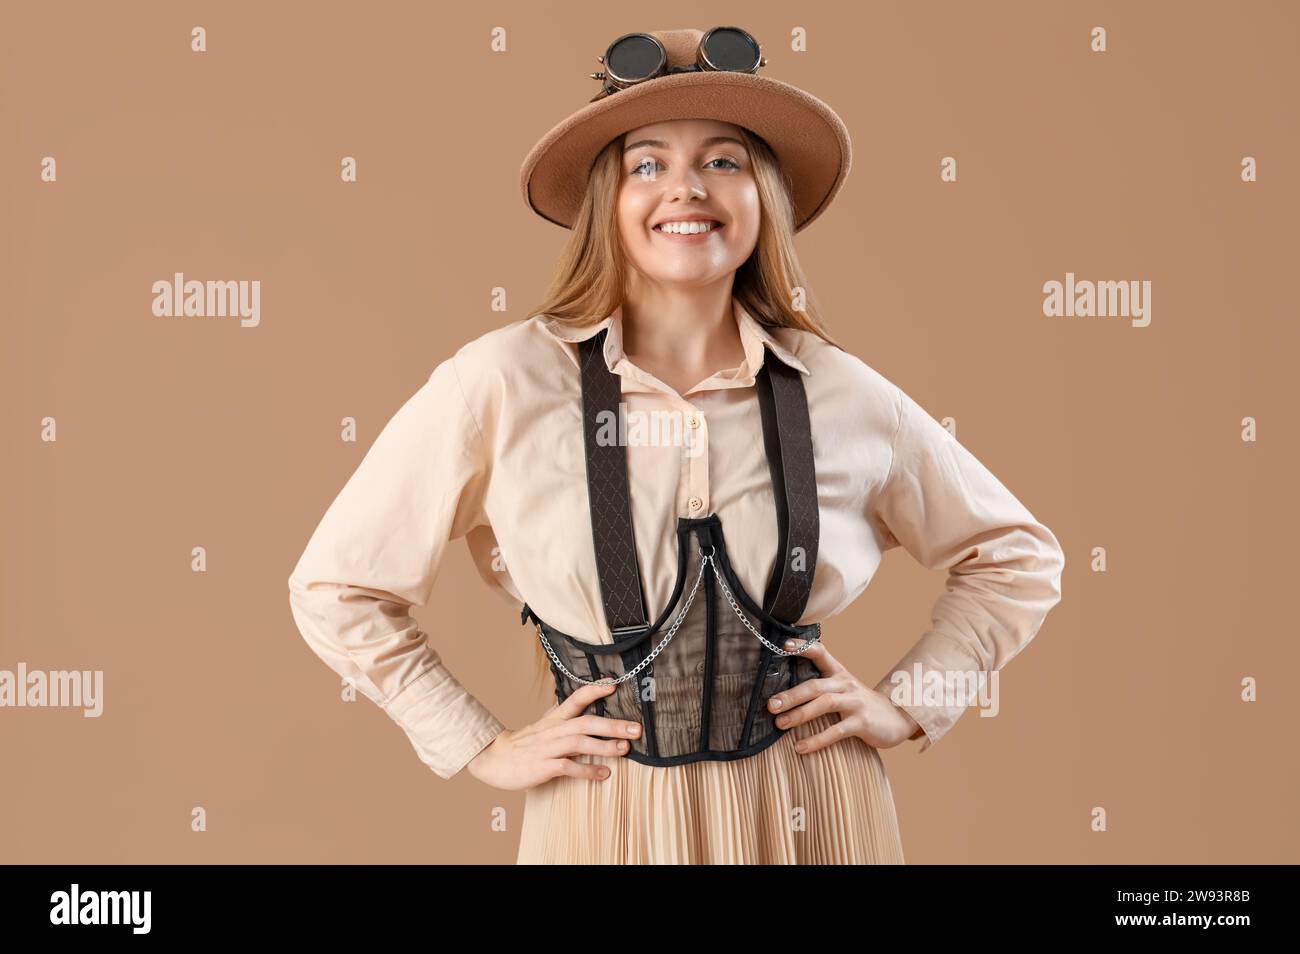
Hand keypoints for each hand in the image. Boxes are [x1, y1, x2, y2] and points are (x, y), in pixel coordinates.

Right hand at [466, 682, 641, 790]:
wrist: (493, 760)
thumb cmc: (523, 744)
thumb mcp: (542, 725)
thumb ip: (562, 717)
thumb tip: (581, 705)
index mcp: (554, 719)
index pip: (576, 698)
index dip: (594, 690)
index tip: (615, 685)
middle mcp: (553, 730)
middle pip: (585, 722)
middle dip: (612, 724)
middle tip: (636, 728)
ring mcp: (548, 748)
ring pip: (579, 743)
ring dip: (604, 746)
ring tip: (625, 749)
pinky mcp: (543, 767)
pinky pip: (568, 767)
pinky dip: (588, 770)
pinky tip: (604, 774)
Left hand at [766, 637, 923, 753]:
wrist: (896, 718)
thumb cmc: (859, 704)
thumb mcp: (842, 689)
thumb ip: (819, 687)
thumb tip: (782, 694)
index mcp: (839, 673)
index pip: (820, 653)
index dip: (803, 647)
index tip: (783, 645)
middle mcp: (846, 684)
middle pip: (815, 685)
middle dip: (791, 695)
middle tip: (771, 705)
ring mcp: (855, 703)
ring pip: (825, 704)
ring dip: (800, 714)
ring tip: (780, 724)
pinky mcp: (862, 723)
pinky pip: (836, 731)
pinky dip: (816, 740)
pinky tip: (800, 747)